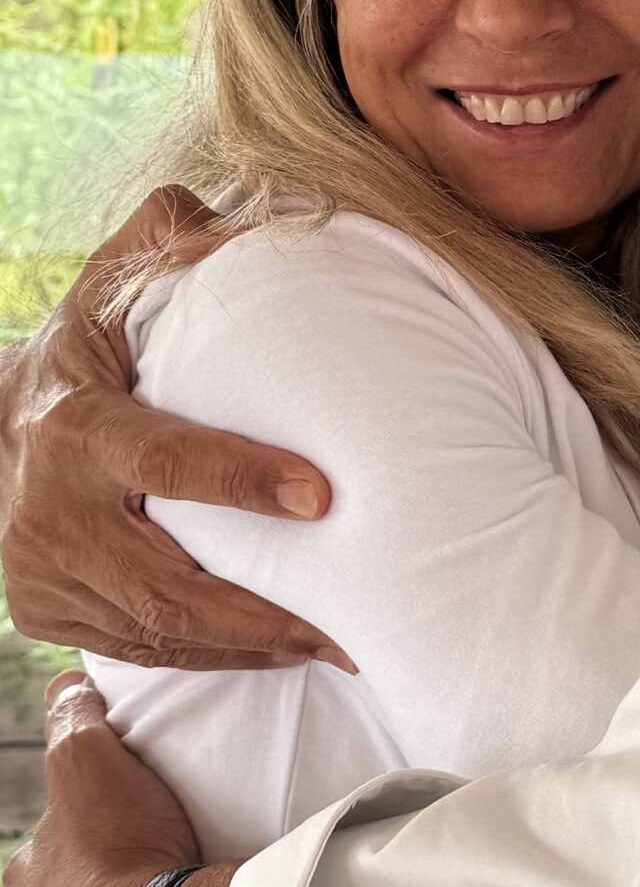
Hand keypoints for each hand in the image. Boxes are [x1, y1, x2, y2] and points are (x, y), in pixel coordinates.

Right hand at [0, 187, 345, 668]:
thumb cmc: (86, 348)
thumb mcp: (111, 284)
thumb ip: (169, 241)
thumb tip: (232, 227)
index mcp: (75, 425)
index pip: (161, 458)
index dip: (237, 478)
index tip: (319, 495)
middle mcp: (51, 510)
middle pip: (162, 582)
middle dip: (260, 610)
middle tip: (348, 622)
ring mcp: (43, 574)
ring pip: (154, 631)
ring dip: (251, 647)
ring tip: (335, 646)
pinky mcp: (48, 615)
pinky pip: (138, 649)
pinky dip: (213, 659)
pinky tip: (279, 652)